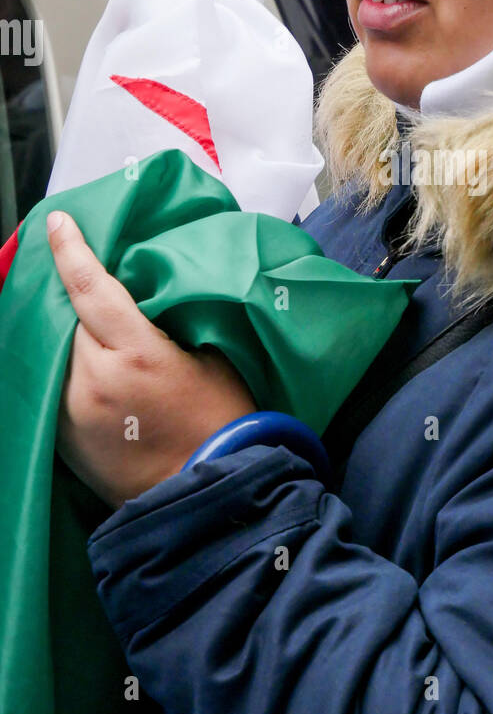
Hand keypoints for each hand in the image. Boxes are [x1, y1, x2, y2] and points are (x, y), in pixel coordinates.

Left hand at [48, 210, 256, 509]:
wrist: (204, 490)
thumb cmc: (219, 422)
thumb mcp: (210, 356)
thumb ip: (170, 321)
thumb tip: (144, 290)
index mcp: (137, 354)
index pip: (91, 288)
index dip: (71, 250)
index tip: (57, 223)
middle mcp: (94, 381)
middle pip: (63, 317)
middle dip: (65, 292)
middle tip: (71, 269)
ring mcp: (73, 411)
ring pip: (52, 350)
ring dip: (61, 330)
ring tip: (74, 316)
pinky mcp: (64, 437)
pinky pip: (52, 385)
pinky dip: (60, 365)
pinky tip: (75, 358)